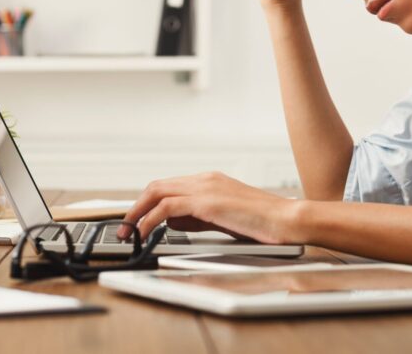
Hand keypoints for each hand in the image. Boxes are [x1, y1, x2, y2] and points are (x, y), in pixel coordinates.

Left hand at [117, 172, 301, 244]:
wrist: (287, 220)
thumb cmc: (263, 222)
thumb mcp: (225, 218)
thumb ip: (199, 217)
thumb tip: (173, 222)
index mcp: (210, 181)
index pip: (169, 186)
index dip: (147, 202)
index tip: (135, 219)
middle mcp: (205, 179)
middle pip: (157, 185)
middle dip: (135, 206)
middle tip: (124, 227)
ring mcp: (206, 188)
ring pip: (157, 192)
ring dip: (137, 213)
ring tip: (127, 232)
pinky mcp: (207, 202)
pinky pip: (167, 207)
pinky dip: (149, 220)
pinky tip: (144, 233)